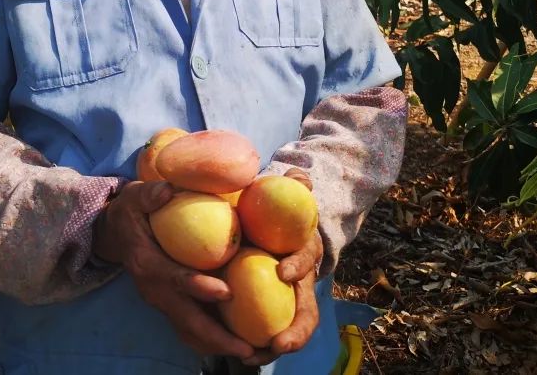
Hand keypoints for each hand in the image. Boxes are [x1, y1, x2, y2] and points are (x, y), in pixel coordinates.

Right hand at [93, 180, 255, 359]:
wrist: (116, 232)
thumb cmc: (134, 210)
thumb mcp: (136, 196)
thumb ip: (151, 194)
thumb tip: (168, 191)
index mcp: (147, 263)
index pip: (175, 279)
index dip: (198, 287)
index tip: (226, 292)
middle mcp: (153, 290)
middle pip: (185, 319)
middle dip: (215, 336)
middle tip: (247, 347)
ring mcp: (161, 301)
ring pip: (189, 331)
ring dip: (217, 345)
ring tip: (249, 352)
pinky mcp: (170, 305)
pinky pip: (190, 328)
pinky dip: (212, 340)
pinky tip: (238, 343)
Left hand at [241, 168, 322, 366]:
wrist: (273, 227)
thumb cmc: (278, 210)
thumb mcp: (286, 195)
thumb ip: (295, 185)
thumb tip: (301, 178)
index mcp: (303, 253)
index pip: (306, 262)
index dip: (297, 265)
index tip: (282, 271)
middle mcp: (298, 283)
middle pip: (305, 314)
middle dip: (295, 333)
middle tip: (277, 345)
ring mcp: (283, 300)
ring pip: (286, 330)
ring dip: (270, 348)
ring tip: (250, 358)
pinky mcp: (262, 309)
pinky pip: (257, 331)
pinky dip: (247, 344)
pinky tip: (230, 354)